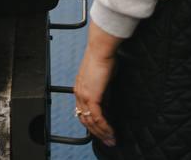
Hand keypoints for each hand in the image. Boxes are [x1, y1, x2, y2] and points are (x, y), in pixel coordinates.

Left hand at [73, 21, 120, 146]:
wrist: (100, 50)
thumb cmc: (103, 59)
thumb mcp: (101, 78)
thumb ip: (102, 90)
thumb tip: (107, 100)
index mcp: (79, 88)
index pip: (82, 111)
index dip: (91, 123)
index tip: (100, 131)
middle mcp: (79, 93)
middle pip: (84, 119)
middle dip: (96, 133)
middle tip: (108, 140)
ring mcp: (84, 95)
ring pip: (90, 121)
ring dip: (101, 133)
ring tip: (111, 140)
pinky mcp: (91, 96)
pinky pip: (97, 117)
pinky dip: (104, 127)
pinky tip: (111, 132)